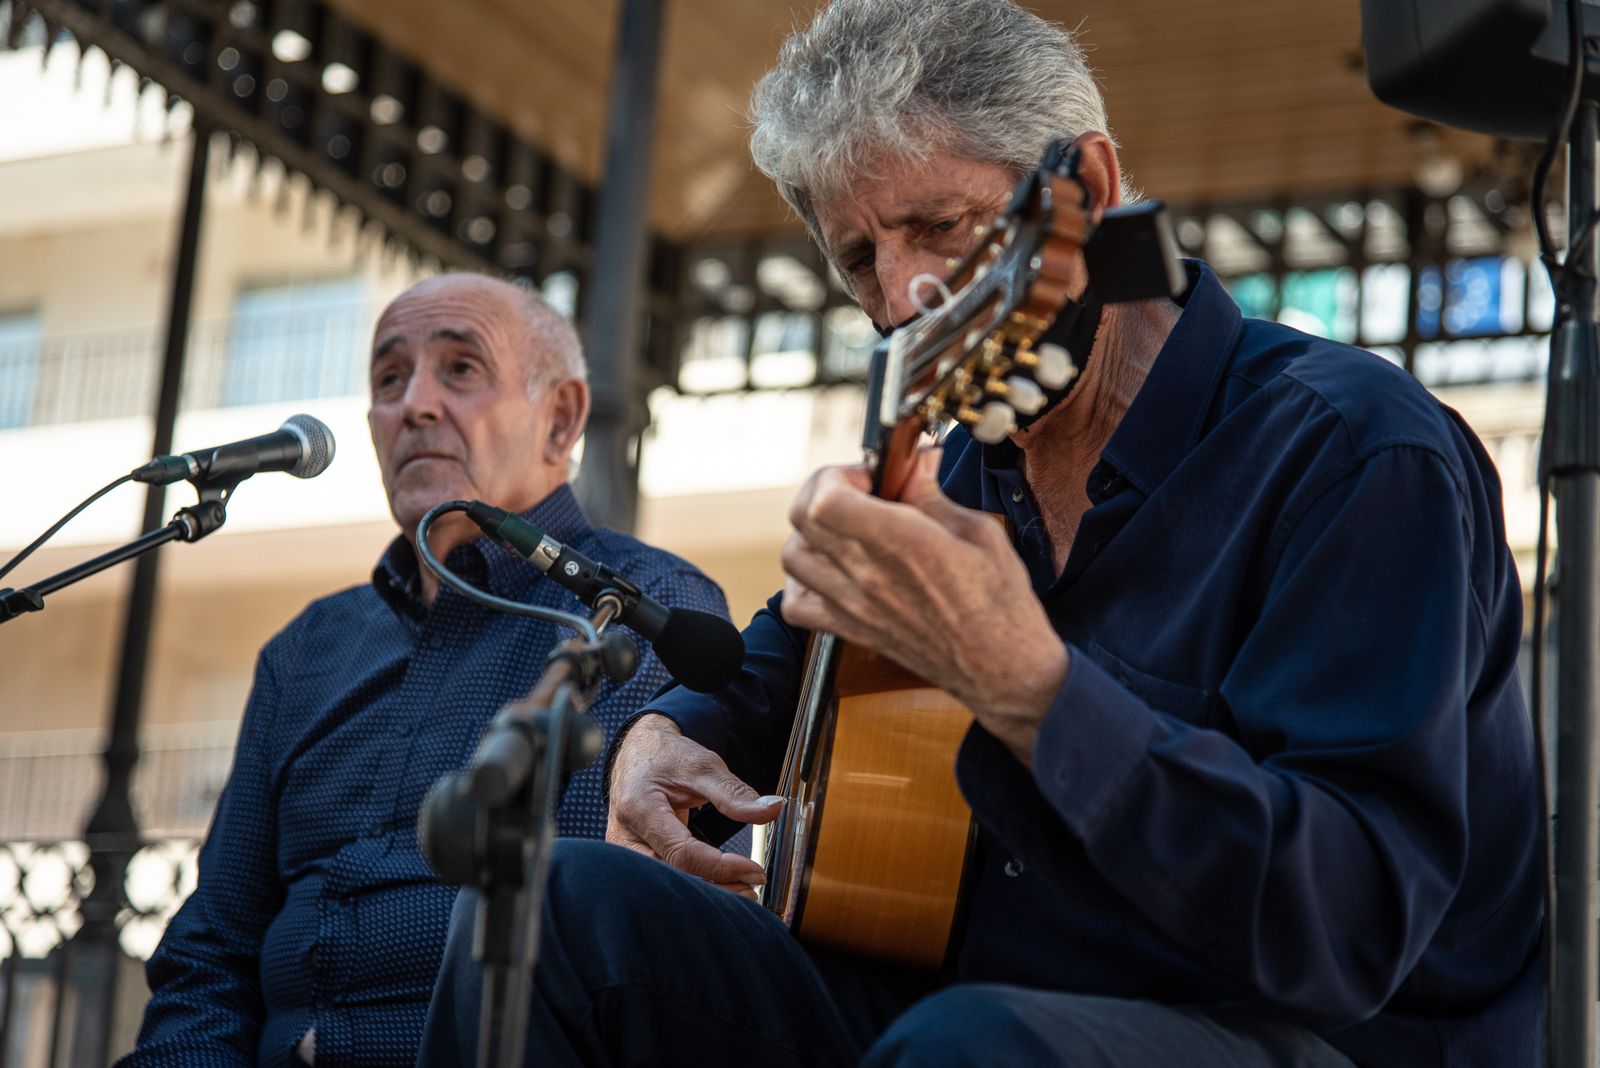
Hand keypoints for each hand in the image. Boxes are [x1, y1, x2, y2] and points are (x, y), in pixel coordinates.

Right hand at [606, 714, 784, 897]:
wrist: (638, 752)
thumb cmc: (665, 756)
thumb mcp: (702, 765)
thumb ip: (734, 792)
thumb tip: (772, 809)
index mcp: (639, 808)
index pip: (682, 853)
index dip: (720, 867)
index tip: (754, 871)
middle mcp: (626, 836)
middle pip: (670, 877)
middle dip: (713, 889)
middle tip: (752, 891)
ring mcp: (626, 851)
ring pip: (665, 884)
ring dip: (705, 891)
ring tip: (741, 891)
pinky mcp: (634, 858)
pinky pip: (665, 877)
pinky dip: (694, 884)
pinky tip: (720, 886)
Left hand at [779, 449, 1068, 767]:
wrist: (1002, 668)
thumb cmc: (999, 602)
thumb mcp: (978, 530)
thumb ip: (932, 494)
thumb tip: (914, 462)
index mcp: (901, 543)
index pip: (826, 500)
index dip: (838, 475)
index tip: (868, 475)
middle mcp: (868, 574)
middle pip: (802, 518)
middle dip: (824, 490)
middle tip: (859, 492)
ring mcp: (854, 605)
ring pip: (794, 556)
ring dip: (811, 532)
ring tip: (845, 528)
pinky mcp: (853, 630)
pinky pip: (797, 605)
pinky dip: (803, 582)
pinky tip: (831, 571)